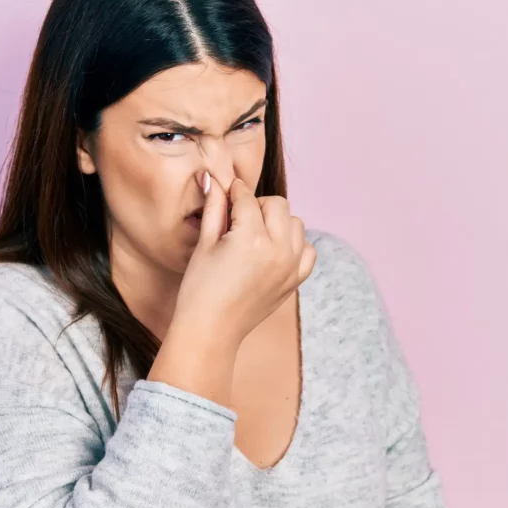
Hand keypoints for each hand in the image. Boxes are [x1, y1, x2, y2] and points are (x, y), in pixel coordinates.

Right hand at [173, 172, 316, 352]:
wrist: (211, 330)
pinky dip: (294, 244)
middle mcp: (278, 250)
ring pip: (295, 223)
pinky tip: (272, 251)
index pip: (247, 198)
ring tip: (254, 236)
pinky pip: (307, 249)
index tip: (225, 192)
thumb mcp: (204, 244)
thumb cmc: (199, 289)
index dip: (232, 192)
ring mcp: (291, 266)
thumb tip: (212, 177)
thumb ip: (214, 207)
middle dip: (257, 205)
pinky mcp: (295, 280)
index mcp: (252, 238)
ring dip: (277, 222)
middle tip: (237, 219)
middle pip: (278, 204)